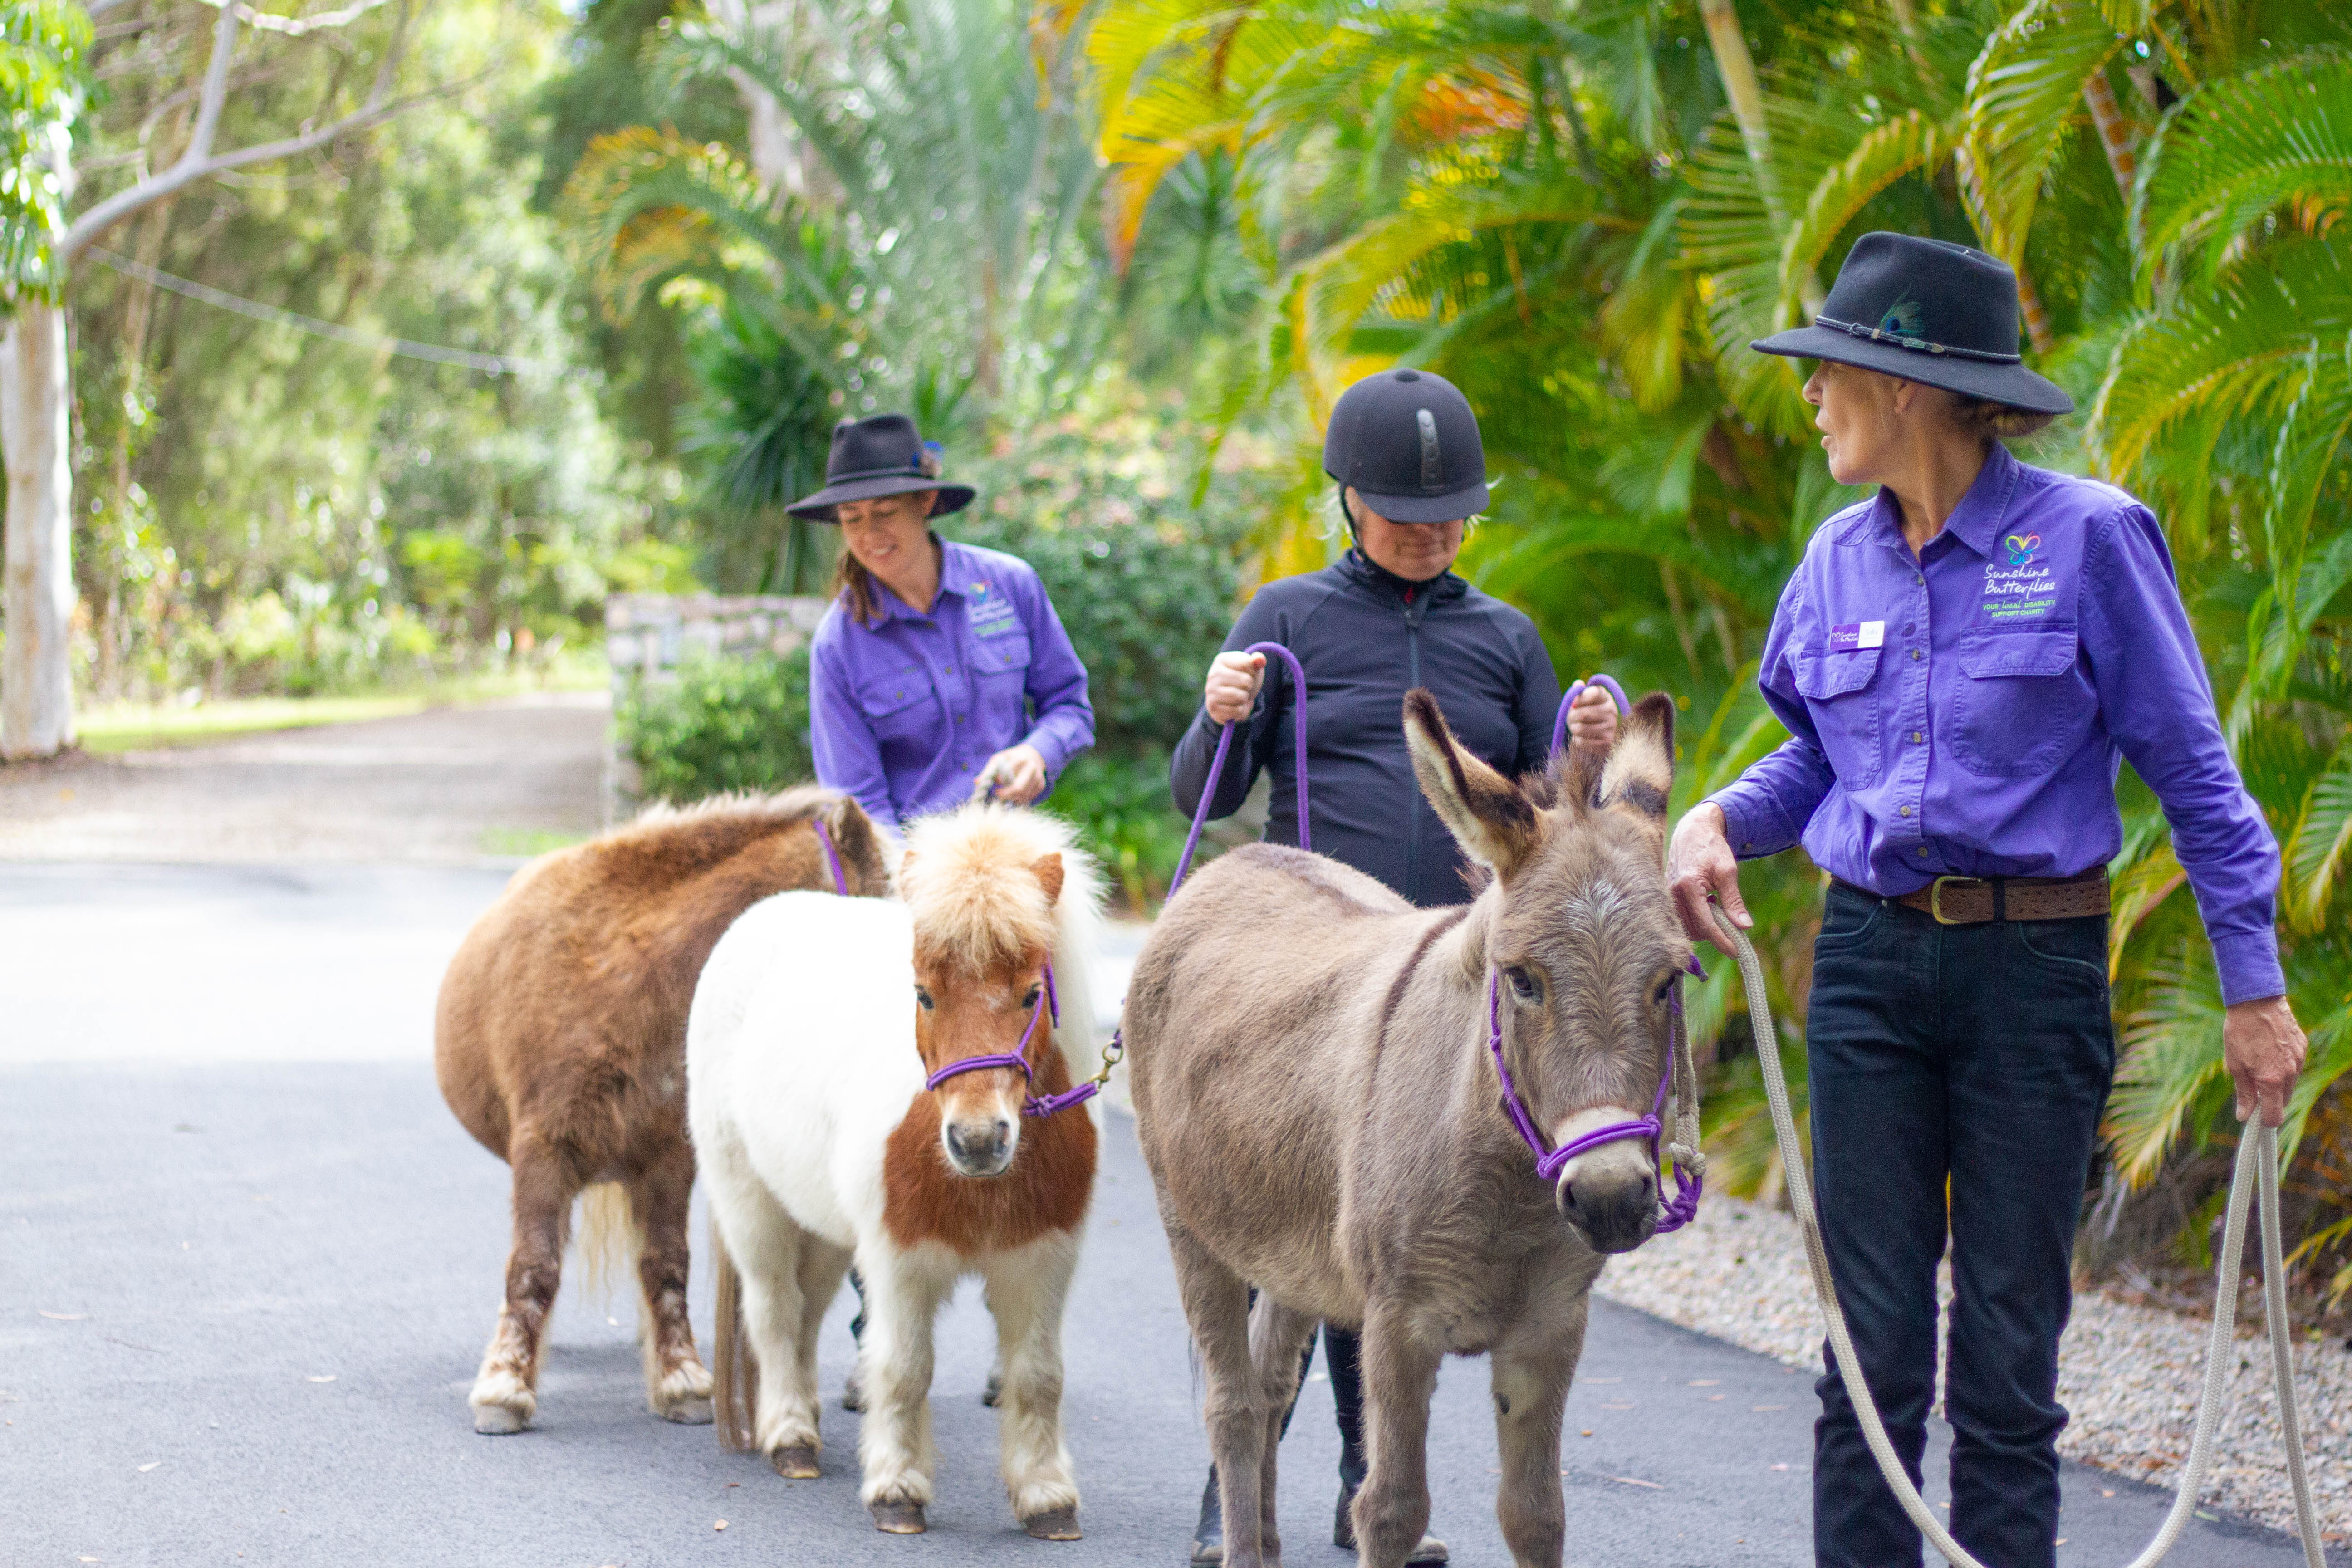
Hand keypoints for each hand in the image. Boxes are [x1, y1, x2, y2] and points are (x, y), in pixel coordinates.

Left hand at [976, 743, 1048, 804]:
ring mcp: (1038, 776)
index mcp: (1019, 759)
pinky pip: (1030, 798)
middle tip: (998, 795)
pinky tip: (1015, 796)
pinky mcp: (1041, 784)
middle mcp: (1031, 767)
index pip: (1007, 775)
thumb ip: (988, 771)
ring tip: (1006, 795)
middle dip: (1006, 795)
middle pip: (1018, 788)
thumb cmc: (1011, 758)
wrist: (1032, 755)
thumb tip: (977, 783)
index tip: (996, 784)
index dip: (999, 782)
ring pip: (1024, 795)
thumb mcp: (998, 759)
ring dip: (1012, 799)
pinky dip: (1021, 800)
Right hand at [1204, 651, 1265, 725]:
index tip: (1247, 673)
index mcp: (1221, 660)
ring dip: (1245, 698)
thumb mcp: (1252, 667)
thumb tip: (1260, 659)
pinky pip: (1236, 711)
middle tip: (1243, 686)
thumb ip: (1258, 660)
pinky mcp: (1212, 707)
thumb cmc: (1243, 678)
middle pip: (1246, 681)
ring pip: (1240, 697)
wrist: (1233, 697)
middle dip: (1250, 686)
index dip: (1253, 671)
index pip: (1247, 664)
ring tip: (1239, 695)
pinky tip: (1233, 705)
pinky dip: (1239, 710)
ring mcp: (1210, 691)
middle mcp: (1213, 674)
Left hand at [1566, 684, 1618, 754]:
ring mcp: (1611, 726)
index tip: (1573, 703)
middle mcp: (1611, 710)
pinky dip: (1576, 739)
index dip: (1580, 698)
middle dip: (1571, 716)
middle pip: (1584, 713)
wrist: (1597, 737)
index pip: (1594, 693)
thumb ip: (1578, 693)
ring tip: (1575, 727)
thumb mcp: (1581, 702)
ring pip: (1581, 728)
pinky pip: (1582, 741)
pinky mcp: (1607, 741)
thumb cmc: (1585, 715)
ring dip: (1573, 728)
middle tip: (1569, 718)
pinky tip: (1581, 737)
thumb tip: (1578, 684)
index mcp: (1605, 697)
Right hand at [1666, 802, 1751, 948]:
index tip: (1736, 951)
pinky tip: (1707, 904)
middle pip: (1695, 930)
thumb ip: (1733, 901)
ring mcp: (1667, 895)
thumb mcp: (1728, 871)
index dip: (1722, 941)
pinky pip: (1681, 917)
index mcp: (1687, 886)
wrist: (1693, 830)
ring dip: (1705, 927)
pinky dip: (1697, 919)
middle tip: (1732, 928)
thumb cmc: (1712, 847)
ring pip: (1687, 926)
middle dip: (1715, 935)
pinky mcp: (1667, 895)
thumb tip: (1744, 927)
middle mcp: (1672, 893)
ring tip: (1717, 908)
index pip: (1705, 924)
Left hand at [2222, 994, 2305, 1127]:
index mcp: (2271, 1080)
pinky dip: (2283, 1066)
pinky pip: (2294, 1065)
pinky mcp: (2302, 1047)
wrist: (2256, 1001)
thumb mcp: (2235, 1064)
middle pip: (2283, 1099)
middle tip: (2252, 1090)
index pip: (2275, 1115)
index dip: (2266, 1121)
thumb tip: (2244, 1116)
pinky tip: (2269, 1052)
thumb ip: (2244, 1093)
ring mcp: (2299, 1059)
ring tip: (2258, 1064)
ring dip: (2276, 1082)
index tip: (2257, 1121)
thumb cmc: (2240, 1032)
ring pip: (2290, 1082)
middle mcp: (2290, 1073)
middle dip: (2270, 1100)